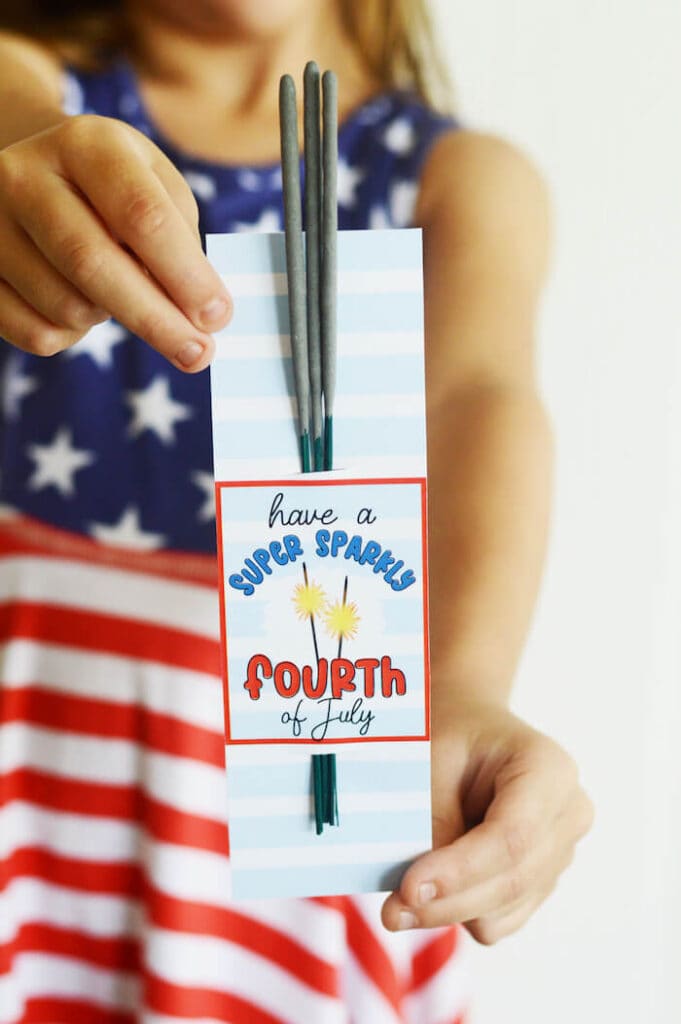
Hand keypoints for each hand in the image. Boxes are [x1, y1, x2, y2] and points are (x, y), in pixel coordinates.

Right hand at [0, 114, 231, 370]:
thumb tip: (200, 315)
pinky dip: (70, 336)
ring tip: (115, 292)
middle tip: (198, 355)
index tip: (217, 317)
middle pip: (94, 263)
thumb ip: (181, 242)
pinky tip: (77, 304)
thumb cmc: (116, 190)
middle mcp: (25, 174)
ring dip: (108, 318)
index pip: (141, 215)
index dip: (185, 274)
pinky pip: (35, 332)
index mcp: (87, 144)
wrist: (35, 172)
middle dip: (156, 320)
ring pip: (65, 307)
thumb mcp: (157, 188)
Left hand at [381, 696, 593, 943]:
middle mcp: (568, 813)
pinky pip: (500, 919)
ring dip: (450, 908)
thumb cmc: (452, 733)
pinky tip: (439, 879)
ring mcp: (561, 851)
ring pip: (504, 909)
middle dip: (447, 902)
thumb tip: (420, 890)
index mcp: (549, 769)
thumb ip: (432, 817)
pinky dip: (463, 910)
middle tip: (390, 911)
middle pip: (512, 880)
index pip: (512, 836)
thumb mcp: (434, 756)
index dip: (461, 870)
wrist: (471, 729)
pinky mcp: (543, 881)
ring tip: (405, 886)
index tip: (409, 888)